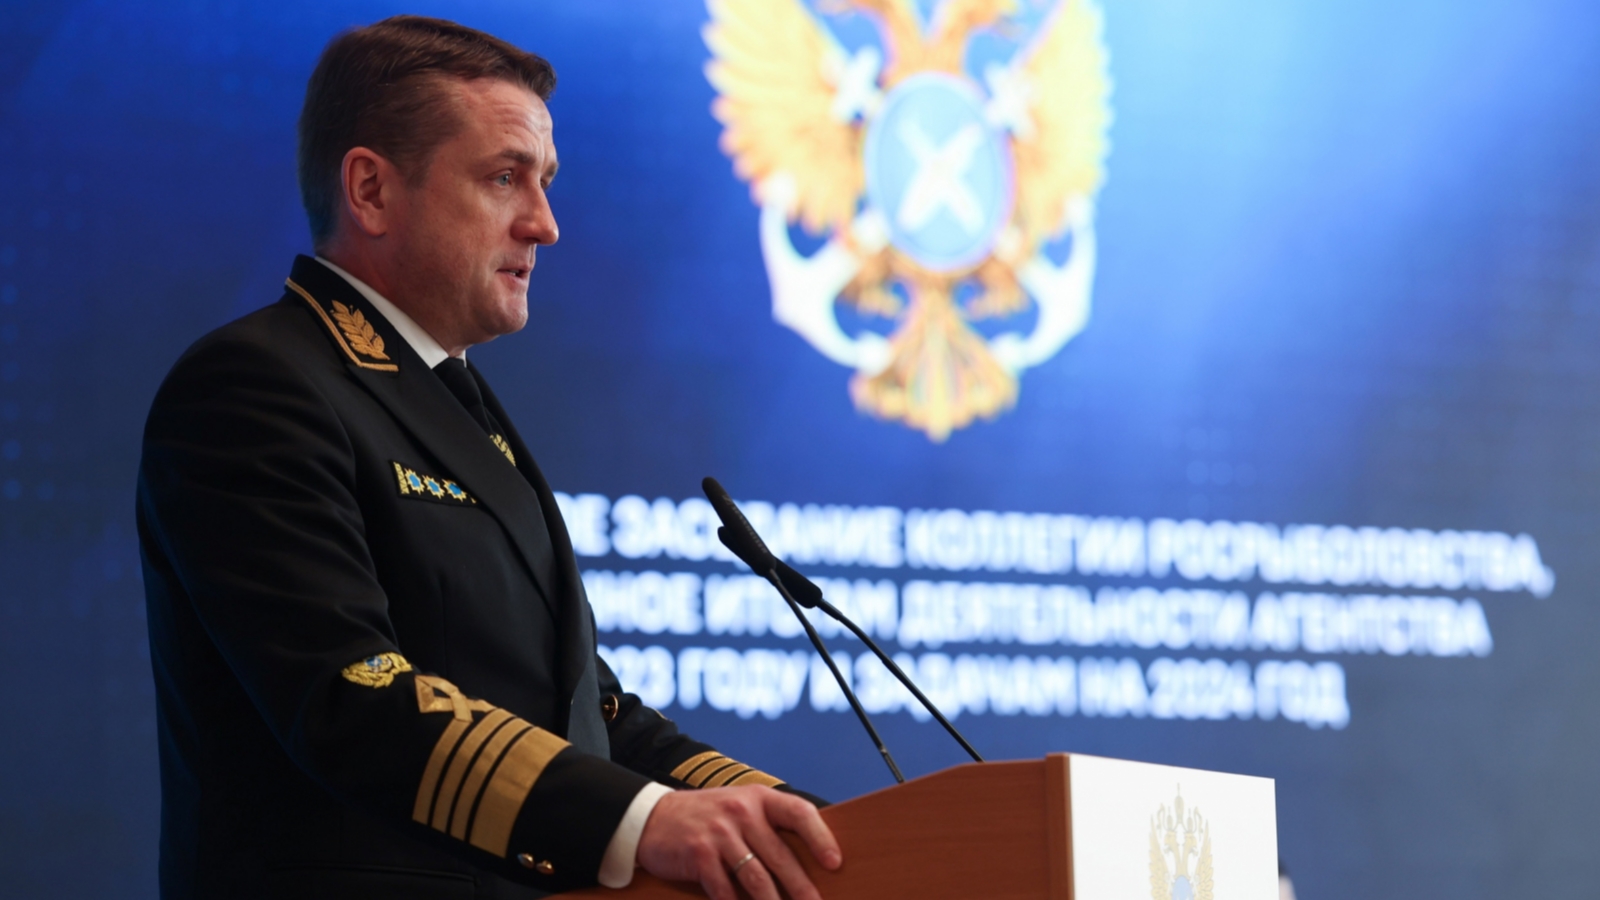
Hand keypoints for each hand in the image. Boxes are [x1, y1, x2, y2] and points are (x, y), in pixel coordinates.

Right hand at [636, 785, 841, 899]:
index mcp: (758, 798)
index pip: (799, 813)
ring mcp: (719, 833)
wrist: (653, 818)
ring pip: (756, 878)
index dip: (820, 837)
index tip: (834, 862)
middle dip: (801, 888)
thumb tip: (807, 856)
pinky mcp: (699, 854)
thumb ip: (767, 825)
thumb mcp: (739, 807)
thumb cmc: (706, 817)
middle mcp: (741, 812)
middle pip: (780, 856)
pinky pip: (725, 889)